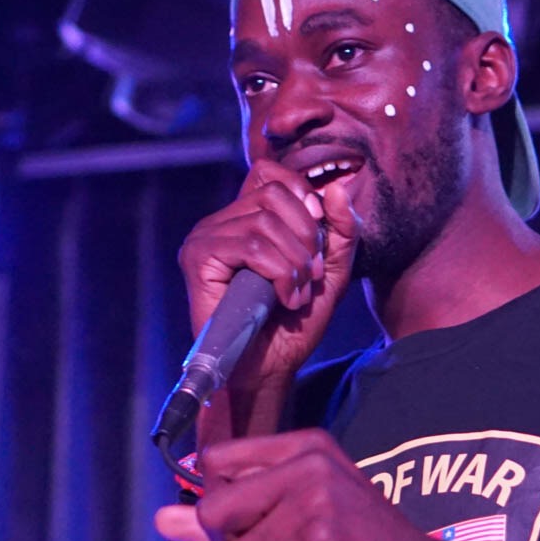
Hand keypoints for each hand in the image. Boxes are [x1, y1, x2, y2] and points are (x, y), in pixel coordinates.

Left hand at [154, 429, 467, 540]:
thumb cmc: (358, 536)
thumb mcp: (306, 501)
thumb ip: (233, 506)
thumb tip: (162, 517)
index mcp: (307, 446)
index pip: (218, 461)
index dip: (220, 500)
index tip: (243, 518)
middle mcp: (310, 469)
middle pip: (216, 513)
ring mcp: (315, 511)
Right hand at [177, 159, 359, 392]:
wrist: (270, 368)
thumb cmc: (295, 322)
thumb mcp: (330, 269)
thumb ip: (341, 229)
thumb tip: (335, 188)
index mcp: (246, 217)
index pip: (270, 173)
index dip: (301, 194)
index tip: (318, 234)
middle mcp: (221, 221)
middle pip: (273, 194)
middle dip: (306, 236)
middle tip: (310, 275)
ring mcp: (205, 238)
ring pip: (264, 223)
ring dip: (295, 262)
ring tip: (296, 293)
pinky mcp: (198, 259)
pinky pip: (250, 247)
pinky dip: (279, 273)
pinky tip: (283, 299)